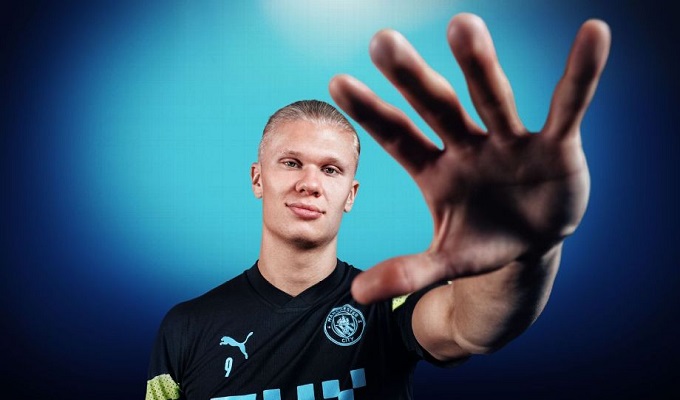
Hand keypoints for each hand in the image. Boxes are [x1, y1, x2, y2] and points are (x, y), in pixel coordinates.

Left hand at [329, 13, 609, 303]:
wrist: (531, 242)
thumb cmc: (481, 240)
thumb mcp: (446, 260)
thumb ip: (408, 271)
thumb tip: (356, 295)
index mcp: (435, 170)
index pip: (396, 137)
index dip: (370, 112)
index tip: (336, 83)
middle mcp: (468, 146)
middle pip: (436, 108)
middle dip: (412, 78)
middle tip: (381, 42)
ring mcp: (510, 141)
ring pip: (492, 99)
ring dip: (479, 66)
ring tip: (462, 26)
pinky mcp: (556, 144)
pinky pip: (568, 106)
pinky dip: (582, 75)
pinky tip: (594, 34)